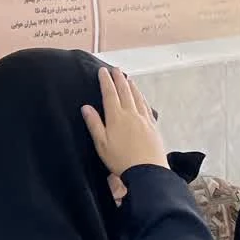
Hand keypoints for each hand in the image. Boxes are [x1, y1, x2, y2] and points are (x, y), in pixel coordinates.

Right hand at [82, 67, 167, 181]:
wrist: (148, 170)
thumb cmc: (121, 160)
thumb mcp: (102, 144)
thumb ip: (94, 124)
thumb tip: (86, 107)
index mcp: (116, 117)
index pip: (110, 94)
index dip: (106, 81)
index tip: (103, 71)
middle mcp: (131, 114)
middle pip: (125, 92)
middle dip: (119, 79)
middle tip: (116, 69)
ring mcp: (144, 119)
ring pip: (137, 97)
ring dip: (131, 86)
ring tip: (128, 78)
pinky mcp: (153, 126)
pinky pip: (146, 106)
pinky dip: (142, 97)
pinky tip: (141, 96)